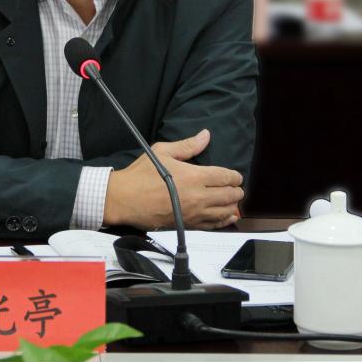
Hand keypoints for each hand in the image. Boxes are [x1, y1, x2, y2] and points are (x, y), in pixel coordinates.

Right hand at [103, 129, 243, 230]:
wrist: (124, 199)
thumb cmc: (140, 175)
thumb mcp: (163, 151)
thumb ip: (188, 145)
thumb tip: (205, 135)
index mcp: (194, 176)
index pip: (225, 177)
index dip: (234, 176)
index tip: (236, 176)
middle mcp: (198, 196)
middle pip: (229, 195)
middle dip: (236, 190)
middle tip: (237, 187)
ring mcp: (194, 213)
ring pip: (224, 212)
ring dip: (233, 205)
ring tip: (234, 201)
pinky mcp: (187, 225)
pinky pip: (212, 225)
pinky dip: (224, 221)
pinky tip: (229, 218)